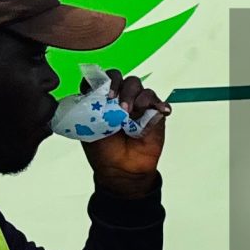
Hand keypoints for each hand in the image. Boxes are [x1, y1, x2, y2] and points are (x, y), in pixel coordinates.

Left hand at [81, 73, 167, 197]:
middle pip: (124, 79)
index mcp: (102, 101)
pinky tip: (159, 111)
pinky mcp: (155, 114)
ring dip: (137, 97)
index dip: (103, 82)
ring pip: (141, 88)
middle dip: (121, 88)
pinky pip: (160, 103)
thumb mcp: (88, 129)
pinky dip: (161, 105)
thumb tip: (93, 93)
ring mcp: (139, 106)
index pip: (103, 79)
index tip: (103, 94)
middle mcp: (121, 99)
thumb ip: (89, 110)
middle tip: (117, 104)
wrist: (121, 170)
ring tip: (132, 113)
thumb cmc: (103, 151)